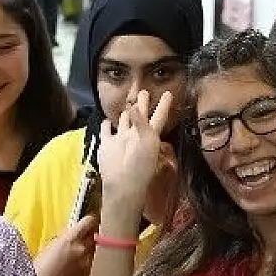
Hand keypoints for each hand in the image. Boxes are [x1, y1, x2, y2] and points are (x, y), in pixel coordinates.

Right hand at [36, 215, 97, 275]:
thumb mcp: (49, 245)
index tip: (90, 220)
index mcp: (70, 239)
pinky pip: (91, 265)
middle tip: (84, 237)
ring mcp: (86, 264)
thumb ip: (64, 237)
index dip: (90, 220)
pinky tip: (76, 268)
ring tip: (79, 255)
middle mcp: (82, 250)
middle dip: (90, 235)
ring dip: (89, 251)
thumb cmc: (38, 267)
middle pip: (94, 236)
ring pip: (94, 251)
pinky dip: (87, 264)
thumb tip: (72, 233)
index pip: (89, 222)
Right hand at [96, 90, 174, 224]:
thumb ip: (140, 123)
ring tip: (128, 106)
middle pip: (141, 115)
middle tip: (144, 91)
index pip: (159, 116)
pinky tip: (106, 121)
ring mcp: (121, 139)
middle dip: (143, 103)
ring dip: (126, 114)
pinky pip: (106, 131)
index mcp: (150, 134)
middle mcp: (136, 135)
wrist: (122, 183)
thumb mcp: (146, 141)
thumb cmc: (139, 165)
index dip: (164, 105)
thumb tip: (132, 107)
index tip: (169, 93)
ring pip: (124, 122)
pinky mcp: (107, 144)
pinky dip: (106, 125)